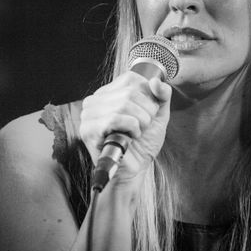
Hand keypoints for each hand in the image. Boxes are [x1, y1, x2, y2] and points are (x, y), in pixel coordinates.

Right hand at [79, 71, 171, 190]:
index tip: (148, 113)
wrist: (134, 171)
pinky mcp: (88, 129)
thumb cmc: (142, 144)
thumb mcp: (157, 115)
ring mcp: (88, 115)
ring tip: (136, 134)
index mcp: (107, 93)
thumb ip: (161, 96)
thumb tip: (157, 80)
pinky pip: (116, 118)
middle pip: (130, 92)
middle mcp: (94, 100)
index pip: (131, 79)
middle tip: (143, 127)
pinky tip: (129, 138)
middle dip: (146, 112)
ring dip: (140, 122)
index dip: (148, 96)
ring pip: (124, 104)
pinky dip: (131, 129)